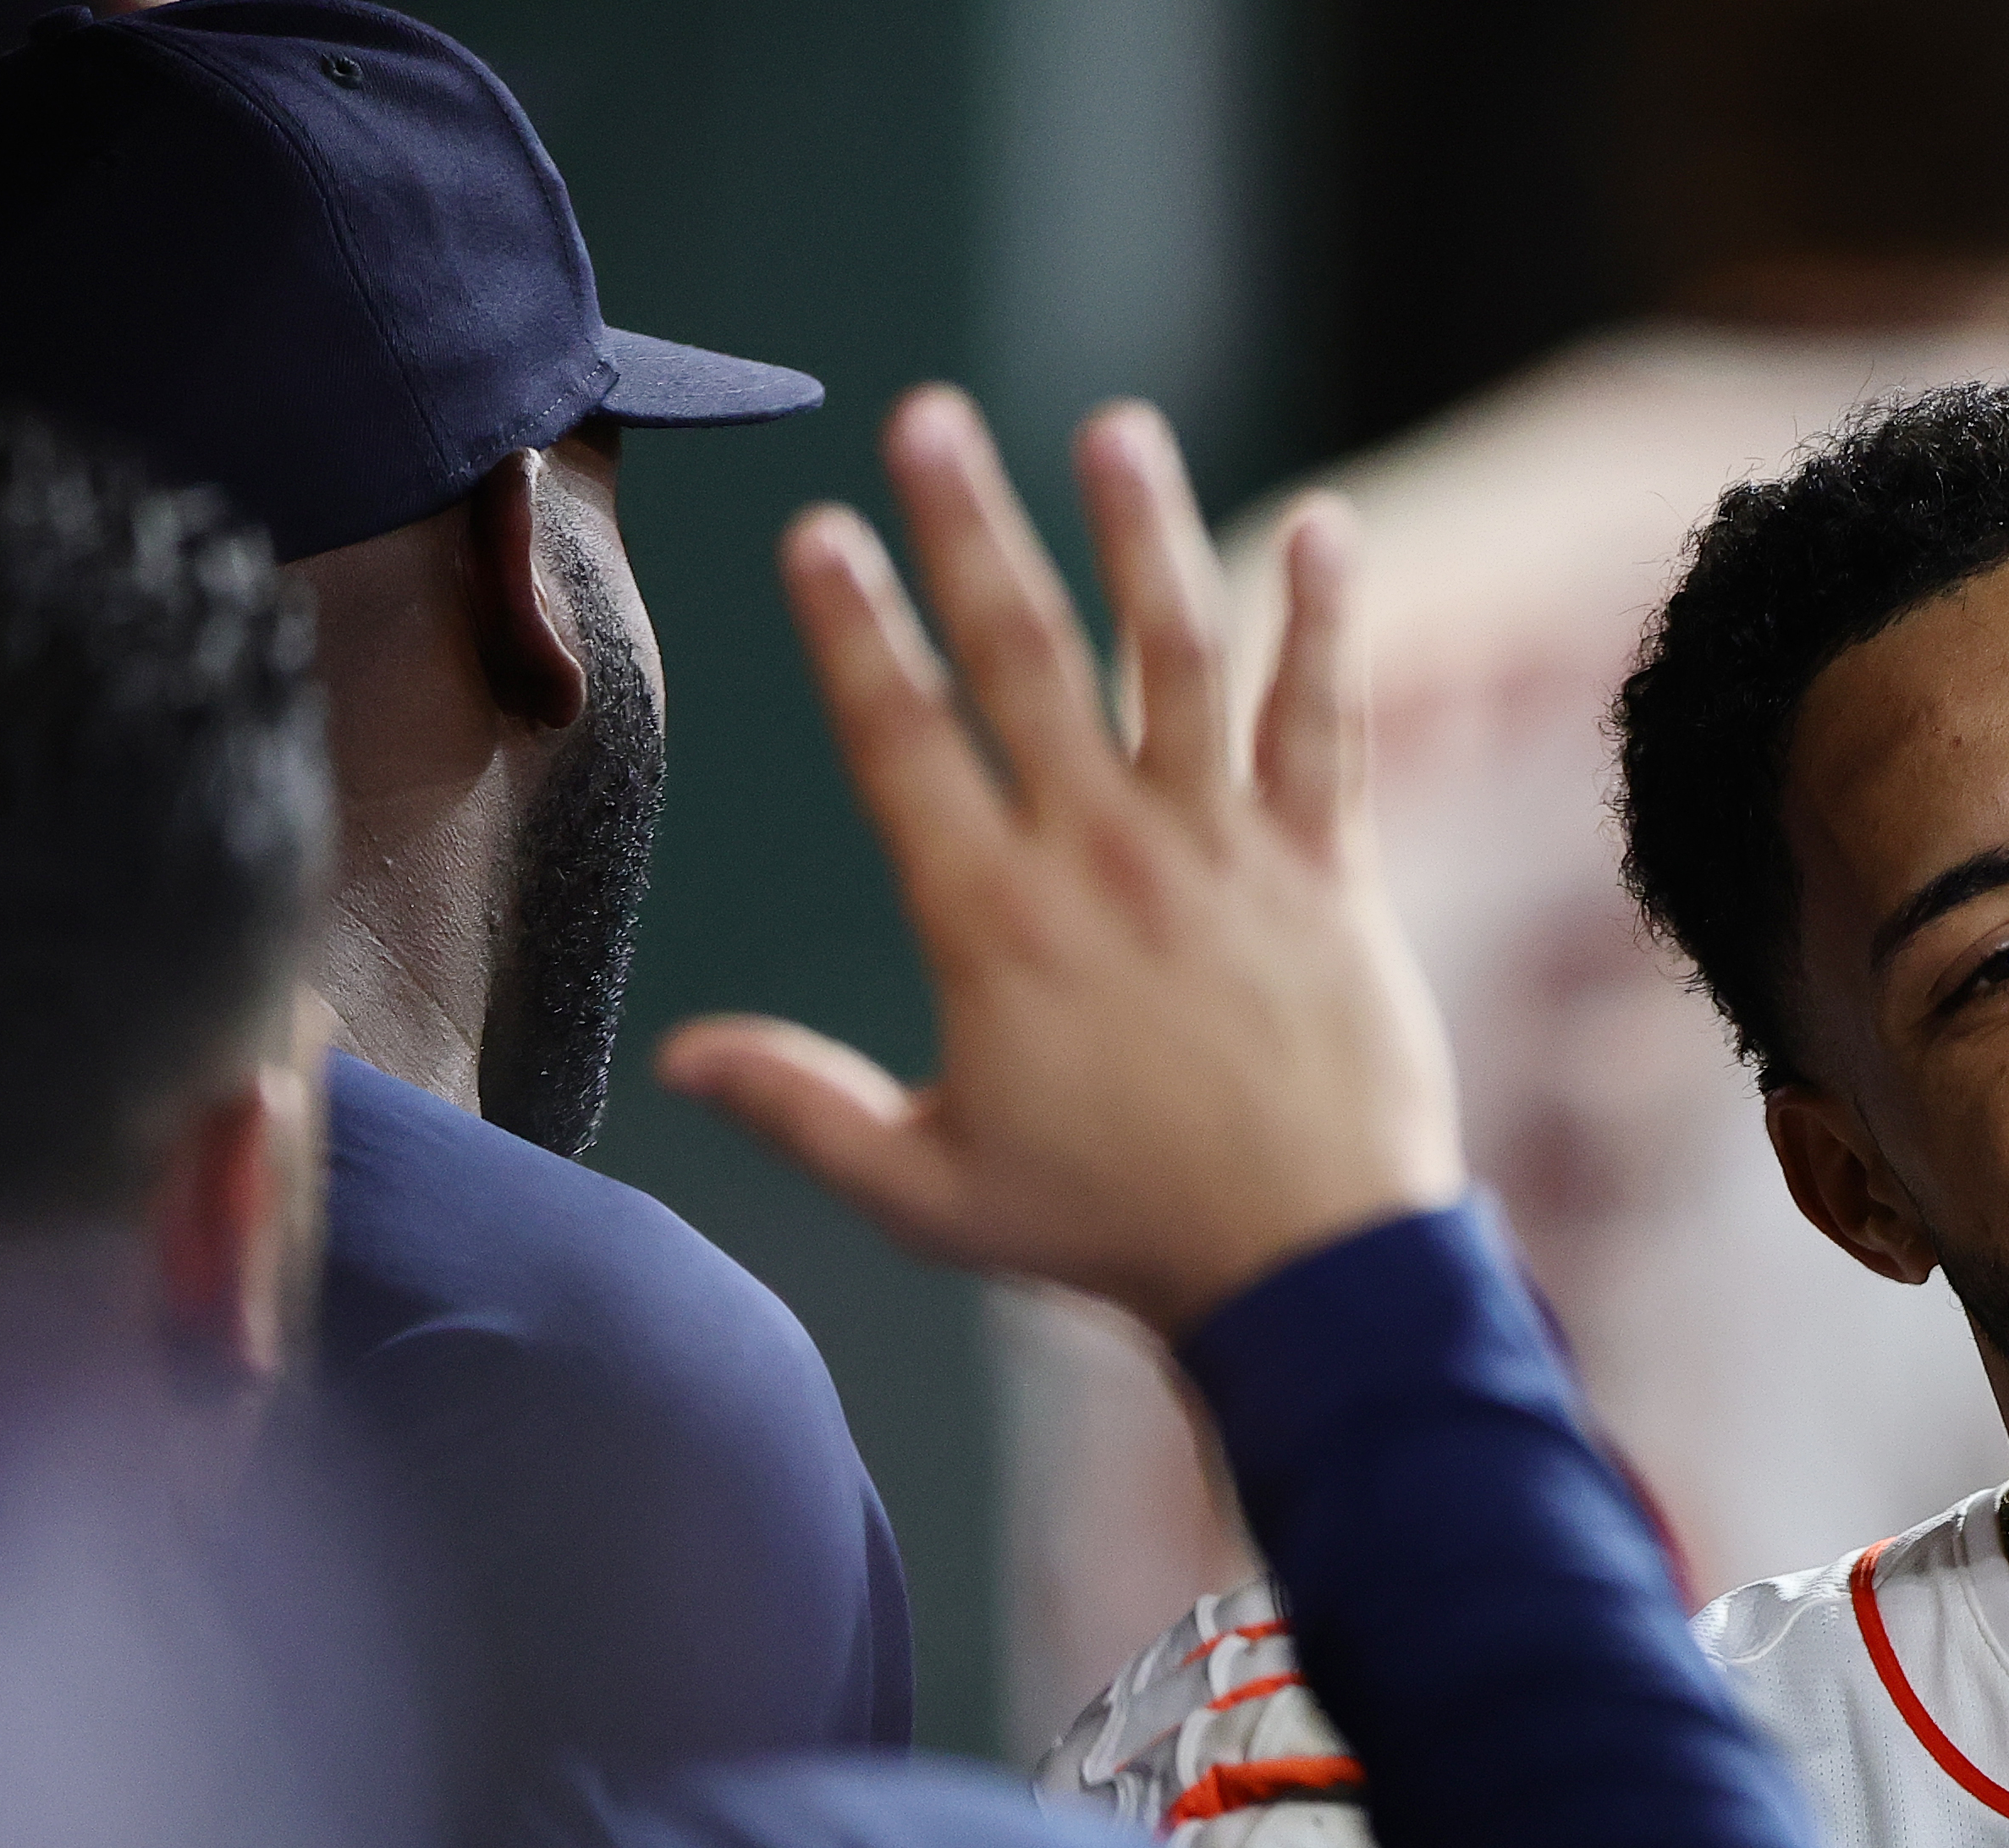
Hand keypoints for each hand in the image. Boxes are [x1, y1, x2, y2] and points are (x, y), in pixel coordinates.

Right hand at [660, 390, 1466, 1334]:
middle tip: (928, 417)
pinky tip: (1328, 525)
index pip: (898, 739)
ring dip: (1141, 532)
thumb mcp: (931, 1194)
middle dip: (968, 529)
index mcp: (991, 921)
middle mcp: (1102, 857)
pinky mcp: (1329, 869)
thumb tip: (679, 1057)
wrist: (1309, 1269)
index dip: (851, 628)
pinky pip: (1326, 722)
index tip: (818, 530)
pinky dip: (1326, 622)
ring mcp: (1223, 853)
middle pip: (1023, 659)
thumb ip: (803, 1111)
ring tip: (1112, 427)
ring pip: (1177, 657)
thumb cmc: (1116, 1234)